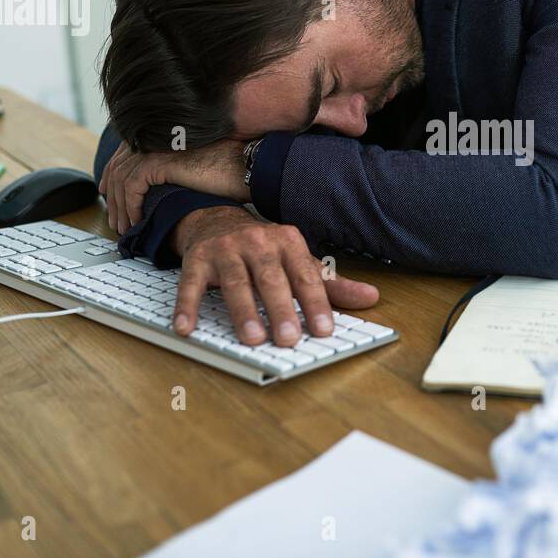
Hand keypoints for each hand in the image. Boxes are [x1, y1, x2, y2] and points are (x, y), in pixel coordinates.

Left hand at [100, 139, 249, 233]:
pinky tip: (137, 220)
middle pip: (118, 167)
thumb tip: (158, 186)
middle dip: (113, 197)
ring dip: (120, 207)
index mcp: (161, 133)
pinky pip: (131, 187)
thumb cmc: (230, 169)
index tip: (109, 195)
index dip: (112, 175)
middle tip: (115, 220)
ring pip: (121, 179)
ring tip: (126, 227)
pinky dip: (130, 206)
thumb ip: (175, 167)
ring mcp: (155, 147)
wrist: (247, 167)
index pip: (124, 154)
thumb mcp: (196, 165)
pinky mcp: (159, 162)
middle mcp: (154, 137)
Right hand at [171, 205, 378, 346]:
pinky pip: (191, 285)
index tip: (324, 330)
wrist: (215, 220)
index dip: (316, 303)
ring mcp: (225, 249)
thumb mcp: (298, 260)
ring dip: (243, 311)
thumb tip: (371, 297)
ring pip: (235, 282)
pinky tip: (186, 328)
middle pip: (270, 278)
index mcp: (288, 242)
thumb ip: (330, 283)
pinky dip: (187, 306)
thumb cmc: (264, 250)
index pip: (305, 275)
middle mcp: (257, 242)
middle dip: (281, 308)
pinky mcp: (197, 259)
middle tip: (288, 338)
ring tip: (252, 338)